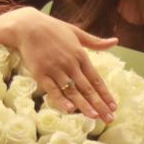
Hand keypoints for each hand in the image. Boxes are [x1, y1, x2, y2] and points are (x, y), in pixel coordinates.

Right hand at [0, 8, 117, 120]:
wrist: (27, 26)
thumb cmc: (53, 28)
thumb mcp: (77, 32)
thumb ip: (95, 42)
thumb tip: (115, 42)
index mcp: (80, 55)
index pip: (96, 79)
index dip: (105, 94)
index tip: (114, 106)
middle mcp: (70, 64)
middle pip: (87, 88)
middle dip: (99, 104)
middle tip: (109, 118)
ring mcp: (55, 69)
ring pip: (72, 91)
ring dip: (84, 105)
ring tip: (94, 117)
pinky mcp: (41, 73)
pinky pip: (52, 89)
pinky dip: (61, 99)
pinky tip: (69, 109)